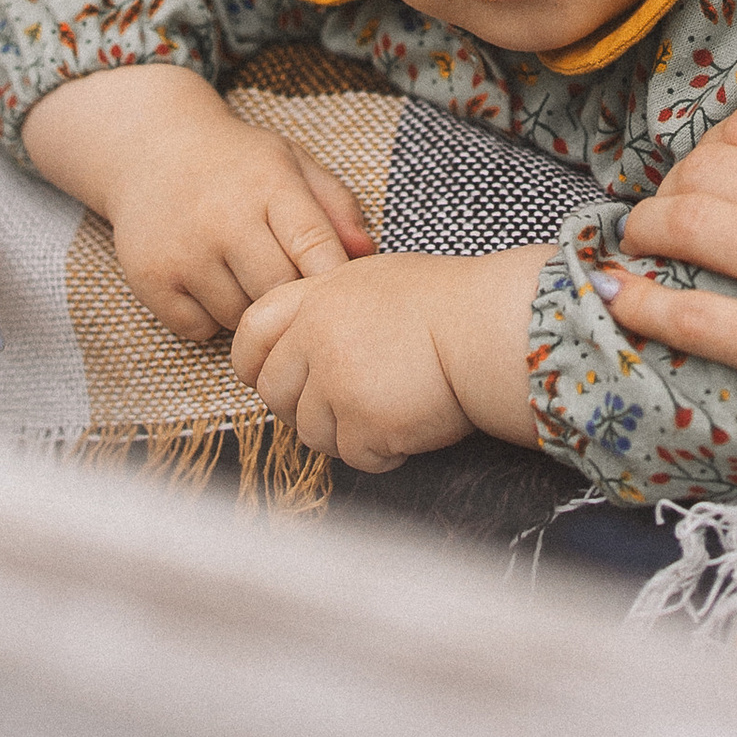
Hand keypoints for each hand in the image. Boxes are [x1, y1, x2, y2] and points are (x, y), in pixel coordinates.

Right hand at [20, 67, 373, 340]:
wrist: (149, 145)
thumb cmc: (236, 162)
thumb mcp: (290, 162)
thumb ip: (335, 205)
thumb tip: (369, 254)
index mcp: (268, 184)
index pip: (316, 247)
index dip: (335, 281)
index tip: (344, 298)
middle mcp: (223, 216)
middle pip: (279, 292)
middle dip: (290, 297)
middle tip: (289, 287)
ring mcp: (184, 249)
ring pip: (240, 317)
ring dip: (249, 309)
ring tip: (244, 275)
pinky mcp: (151, 278)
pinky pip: (199, 329)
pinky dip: (209, 319)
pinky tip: (209, 284)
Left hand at [230, 244, 544, 472]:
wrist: (486, 328)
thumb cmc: (444, 302)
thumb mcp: (372, 280)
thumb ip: (327, 307)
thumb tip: (299, 342)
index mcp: (316, 297)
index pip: (250, 333)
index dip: (256, 361)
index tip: (278, 375)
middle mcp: (317, 338)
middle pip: (274, 392)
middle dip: (302, 406)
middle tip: (345, 402)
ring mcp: (338, 382)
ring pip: (312, 432)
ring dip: (345, 432)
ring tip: (387, 407)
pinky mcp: (364, 423)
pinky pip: (355, 456)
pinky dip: (380, 451)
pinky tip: (407, 424)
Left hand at [603, 105, 736, 532]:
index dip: (720, 145)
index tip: (709, 169)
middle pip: (715, 164)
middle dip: (676, 183)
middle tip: (666, 212)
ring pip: (694, 221)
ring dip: (650, 230)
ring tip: (637, 246)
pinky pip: (700, 314)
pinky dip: (649, 303)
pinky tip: (624, 302)